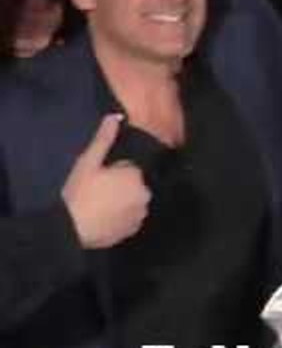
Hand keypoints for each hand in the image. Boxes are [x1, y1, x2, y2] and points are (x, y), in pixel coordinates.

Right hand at [61, 115, 151, 249]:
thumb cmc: (80, 192)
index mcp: (137, 177)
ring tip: (99, 205)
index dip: (114, 171)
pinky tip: (104, 217)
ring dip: (122, 202)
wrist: (71, 229)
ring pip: (133, 202)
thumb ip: (104, 139)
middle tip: (97, 191)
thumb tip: (116, 116)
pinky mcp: (133, 230)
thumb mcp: (88, 162)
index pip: (130, 169)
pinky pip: (130, 218)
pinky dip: (121, 217)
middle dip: (121, 186)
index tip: (100, 177)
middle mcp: (145, 195)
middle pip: (134, 185)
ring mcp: (141, 215)